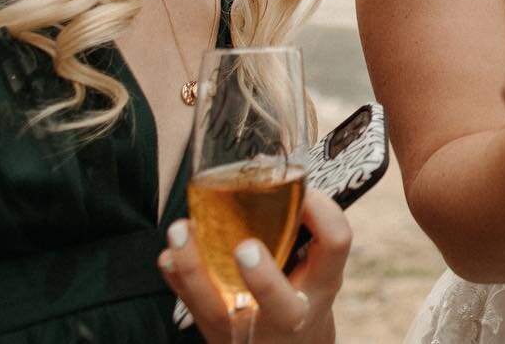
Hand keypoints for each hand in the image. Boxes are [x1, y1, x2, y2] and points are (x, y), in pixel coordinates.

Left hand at [159, 187, 351, 342]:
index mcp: (323, 282)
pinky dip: (176, 276)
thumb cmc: (305, 293)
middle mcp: (290, 310)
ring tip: (181, 229)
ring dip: (194, 268)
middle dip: (263, 278)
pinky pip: (189, 303)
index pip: (335, 247)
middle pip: (280, 302)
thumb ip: (309, 232)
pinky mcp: (214, 329)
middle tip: (245, 248)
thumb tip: (279, 175)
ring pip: (216, 307)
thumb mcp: (322, 269)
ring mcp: (247, 324)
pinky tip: (169, 255)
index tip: (307, 194)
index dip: (324, 216)